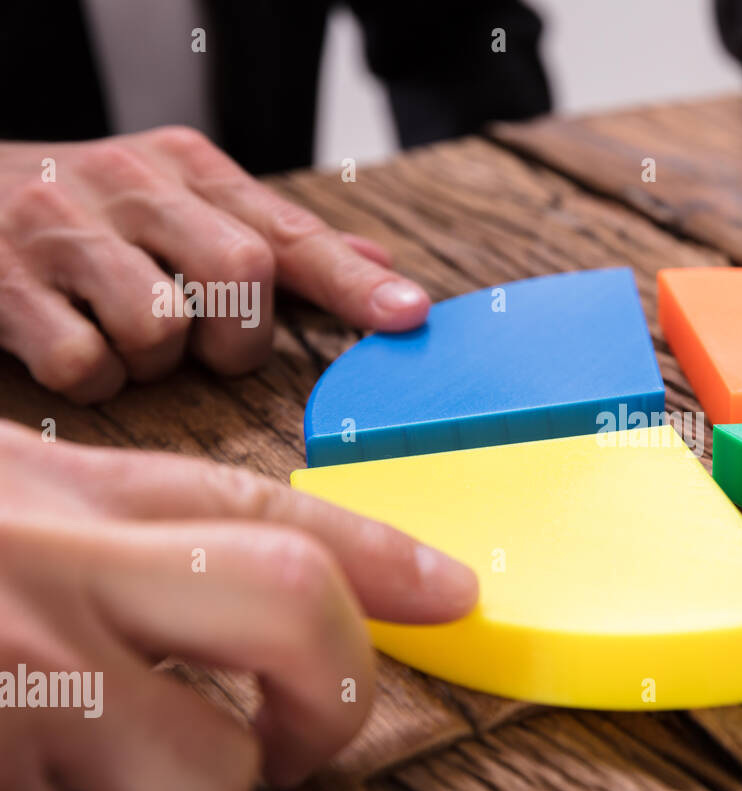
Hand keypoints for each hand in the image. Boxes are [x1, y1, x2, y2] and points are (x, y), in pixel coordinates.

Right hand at [0, 128, 430, 402]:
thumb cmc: (85, 217)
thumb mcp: (181, 205)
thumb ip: (278, 240)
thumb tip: (381, 265)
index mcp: (187, 169)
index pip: (290, 233)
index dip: (351, 284)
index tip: (408, 316)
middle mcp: (131, 187)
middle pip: (242, 273)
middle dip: (239, 337)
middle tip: (209, 346)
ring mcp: (62, 230)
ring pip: (161, 326)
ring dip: (154, 360)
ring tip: (122, 337)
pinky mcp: (0, 281)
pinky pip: (84, 362)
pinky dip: (89, 377)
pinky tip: (67, 345)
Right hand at [0, 422, 477, 790]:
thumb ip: (100, 534)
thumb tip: (234, 580)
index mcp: (60, 496)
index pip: (262, 506)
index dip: (380, 554)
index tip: (453, 592)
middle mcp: (55, 566)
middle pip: (291, 605)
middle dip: (330, 696)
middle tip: (295, 744)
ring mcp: (22, 677)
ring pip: (204, 775)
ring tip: (80, 773)